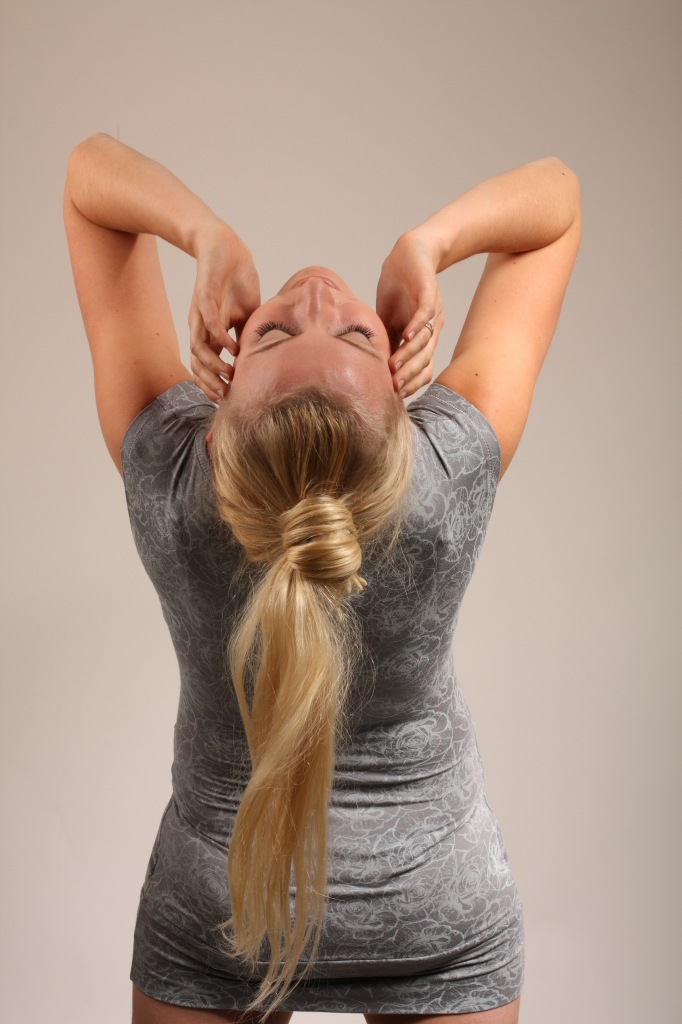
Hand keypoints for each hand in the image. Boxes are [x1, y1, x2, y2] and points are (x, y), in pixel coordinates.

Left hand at [189, 225, 260, 401]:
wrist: (225, 248)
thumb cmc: (236, 281)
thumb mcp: (247, 315)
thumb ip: (249, 337)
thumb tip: (259, 360)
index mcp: (211, 333)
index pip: (205, 367)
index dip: (212, 385)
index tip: (228, 398)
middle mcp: (202, 326)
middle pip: (197, 364)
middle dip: (210, 383)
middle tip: (227, 396)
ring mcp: (201, 313)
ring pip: (198, 348)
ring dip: (213, 365)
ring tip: (230, 375)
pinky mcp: (204, 294)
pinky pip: (208, 321)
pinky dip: (220, 337)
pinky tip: (233, 348)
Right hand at [376, 230, 443, 397]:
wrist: (410, 253)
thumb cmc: (398, 288)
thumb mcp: (387, 321)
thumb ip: (384, 342)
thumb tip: (371, 366)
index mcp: (421, 338)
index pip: (421, 368)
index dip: (411, 382)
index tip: (394, 395)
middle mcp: (431, 328)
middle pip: (424, 360)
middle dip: (409, 376)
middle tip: (394, 389)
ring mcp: (432, 312)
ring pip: (425, 341)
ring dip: (410, 356)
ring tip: (394, 369)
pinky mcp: (429, 292)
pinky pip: (425, 312)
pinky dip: (417, 325)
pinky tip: (406, 336)